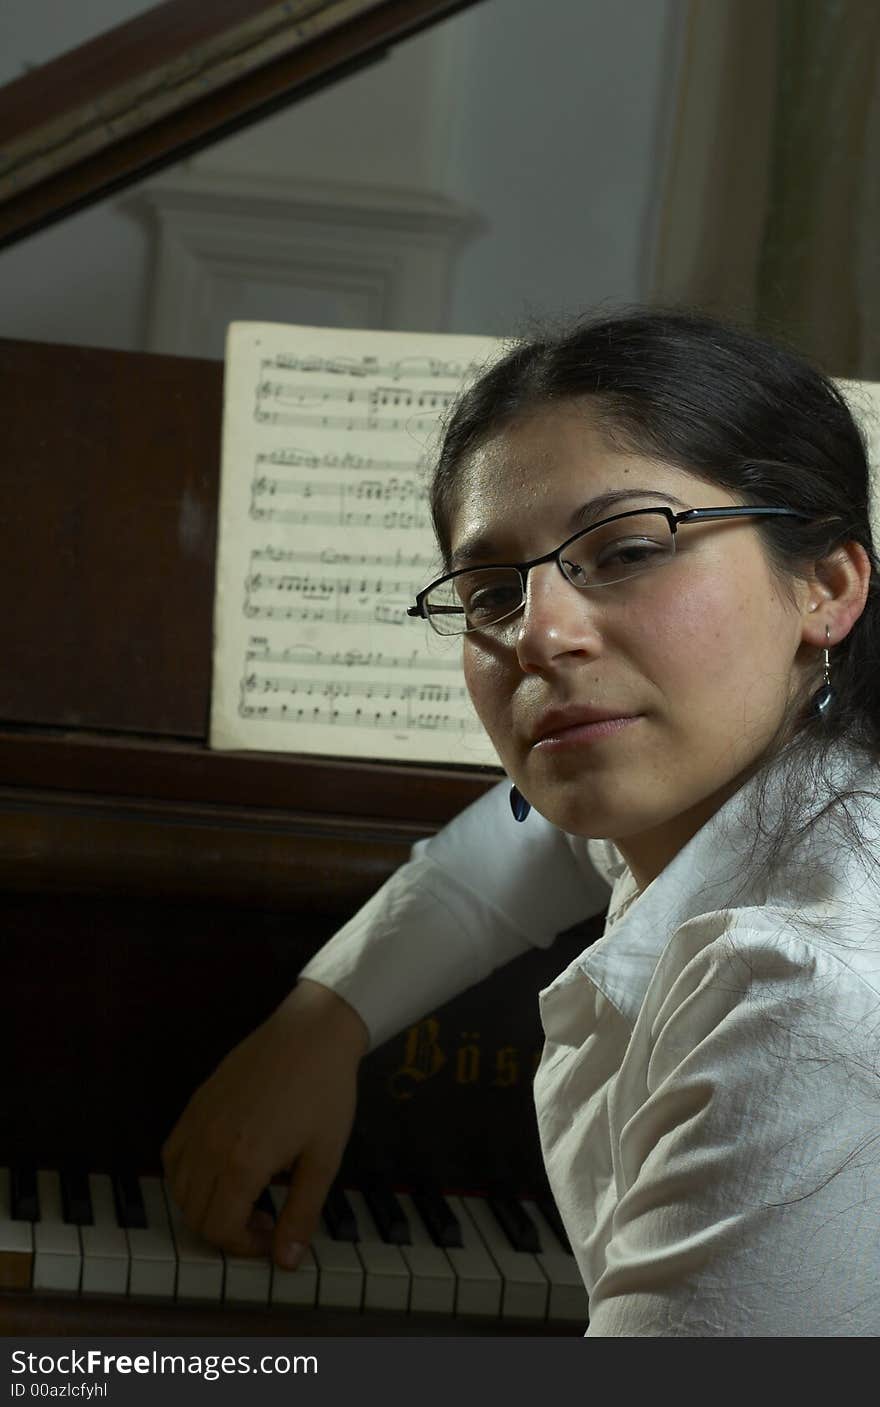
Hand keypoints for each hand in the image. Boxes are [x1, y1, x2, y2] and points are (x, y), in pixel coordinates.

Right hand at [161, 978, 368, 1268]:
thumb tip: (286, 1262)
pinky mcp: (196, 1102)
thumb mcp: (323, 1158)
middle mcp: (210, 1144)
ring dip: (203, 1205)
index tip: (273, 1235)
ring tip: (244, 1195)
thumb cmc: (326, 1092)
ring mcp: (198, 1120)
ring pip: (177, 1187)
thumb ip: (302, 1214)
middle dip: (225, 1230)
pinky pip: (173, 1153)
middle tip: (264, 1218)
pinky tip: (220, 1168)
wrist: (313, 1032)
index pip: (220, 1229)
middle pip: (194, 1214)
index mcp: (244, 1162)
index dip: (245, 1246)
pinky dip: (186, 1174)